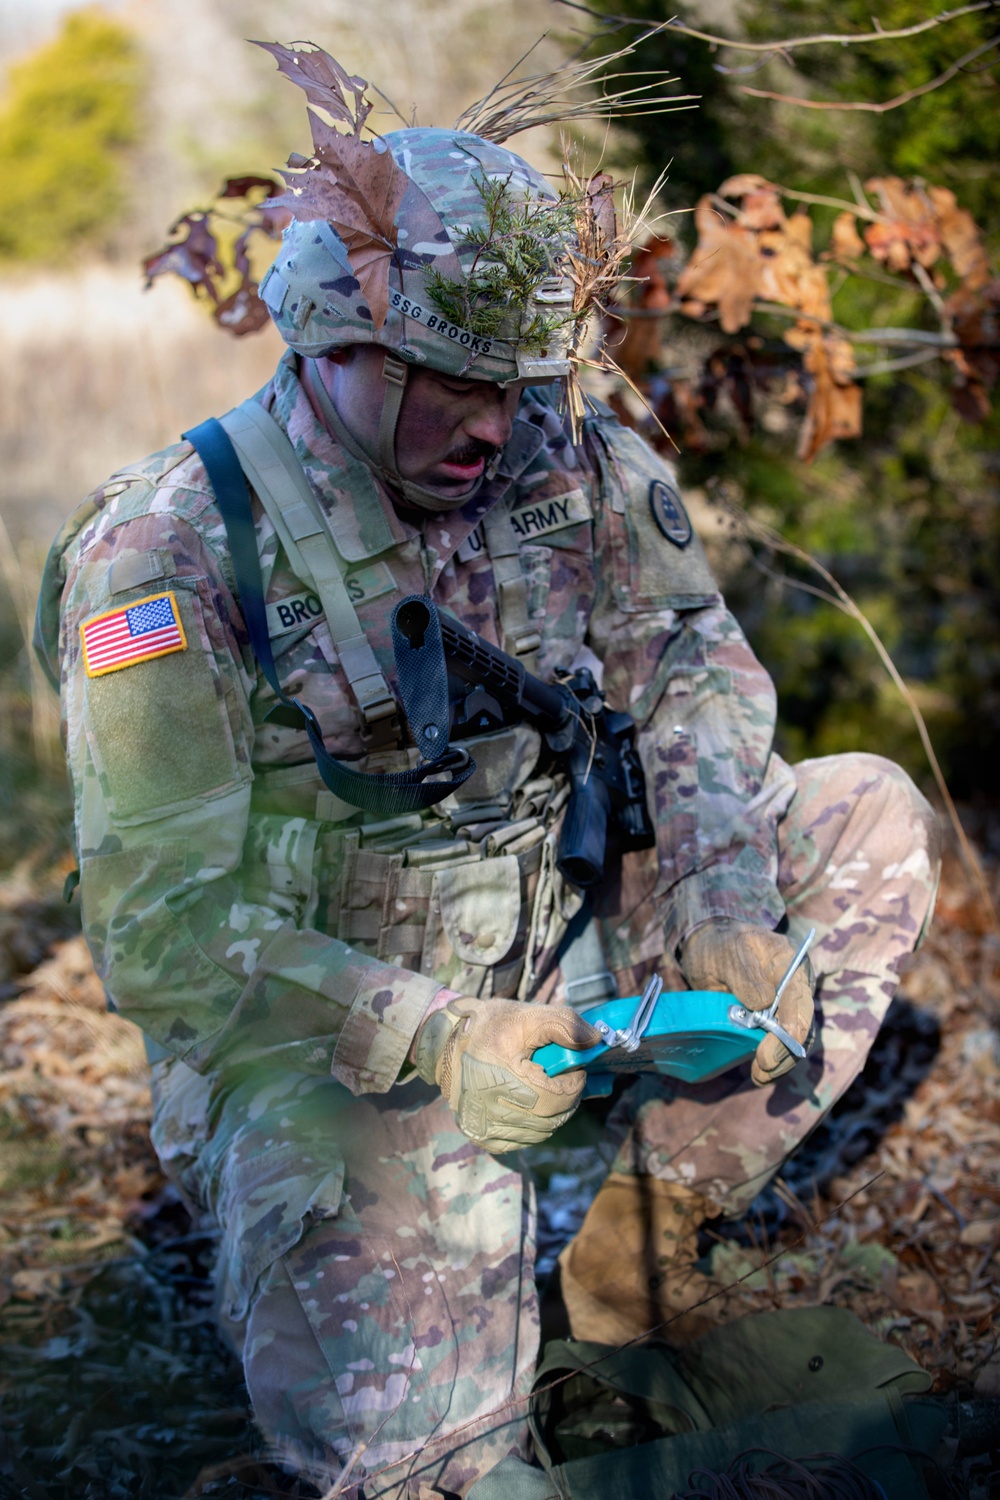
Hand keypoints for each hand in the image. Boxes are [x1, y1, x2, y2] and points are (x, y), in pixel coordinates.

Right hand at [413, 997, 600, 1153]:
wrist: (445, 1043)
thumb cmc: (488, 1027)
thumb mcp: (527, 1016)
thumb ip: (565, 1025)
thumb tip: (595, 1040)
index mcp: (504, 1078)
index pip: (560, 1098)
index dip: (575, 1083)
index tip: (575, 1067)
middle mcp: (491, 1111)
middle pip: (552, 1118)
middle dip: (566, 1097)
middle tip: (563, 1077)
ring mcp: (485, 1127)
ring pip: (540, 1132)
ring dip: (552, 1112)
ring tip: (545, 1086)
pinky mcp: (481, 1136)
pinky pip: (522, 1140)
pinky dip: (534, 1125)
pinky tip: (530, 1104)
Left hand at [680, 922, 815, 1086]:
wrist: (711, 951)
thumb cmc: (722, 947)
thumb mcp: (729, 952)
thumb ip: (747, 975)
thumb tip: (765, 1002)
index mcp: (789, 963)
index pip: (800, 995)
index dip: (796, 1019)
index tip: (787, 1038)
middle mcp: (795, 988)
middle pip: (802, 1022)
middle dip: (786, 1047)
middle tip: (764, 1063)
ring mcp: (786, 1008)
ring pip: (795, 1040)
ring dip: (781, 1061)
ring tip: (760, 1076)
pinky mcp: (773, 1024)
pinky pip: (780, 1046)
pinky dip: (773, 1062)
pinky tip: (759, 1074)